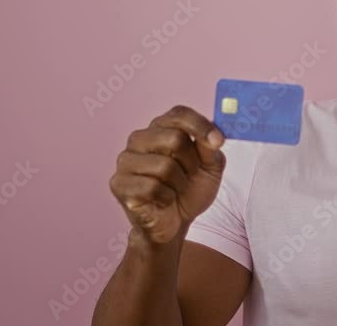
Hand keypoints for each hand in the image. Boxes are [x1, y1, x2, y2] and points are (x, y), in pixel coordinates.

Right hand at [110, 105, 226, 243]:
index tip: (218, 141)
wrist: (175, 223)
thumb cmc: (190, 189)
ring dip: (179, 184)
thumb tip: (214, 137)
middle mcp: (139, 139)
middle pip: (175, 139)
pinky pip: (152, 188)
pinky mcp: (118, 183)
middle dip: (191, 163)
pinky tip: (163, 200)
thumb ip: (211, 147)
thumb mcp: (210, 166)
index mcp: (161, 127)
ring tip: (175, 189)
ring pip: (164, 166)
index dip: (201, 126)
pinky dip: (166, 198)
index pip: (179, 114)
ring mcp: (125, 160)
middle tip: (189, 175)